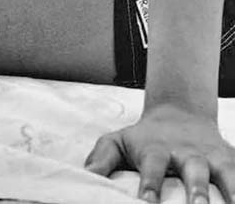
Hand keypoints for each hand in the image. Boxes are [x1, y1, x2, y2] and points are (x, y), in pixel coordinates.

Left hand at [85, 103, 234, 202]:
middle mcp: (187, 152)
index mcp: (156, 149)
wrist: (179, 113)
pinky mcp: (231, 159)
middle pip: (193, 170)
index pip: (152, 166)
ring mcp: (212, 156)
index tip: (147, 203)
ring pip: (225, 172)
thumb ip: (102, 158)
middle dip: (196, 190)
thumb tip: (87, 176)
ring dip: (231, 189)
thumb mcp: (118, 142)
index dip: (150, 185)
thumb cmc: (144, 139)